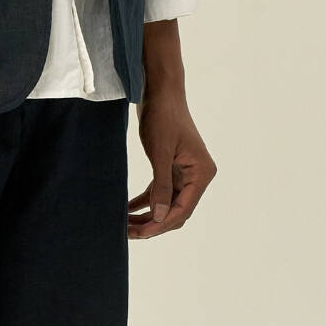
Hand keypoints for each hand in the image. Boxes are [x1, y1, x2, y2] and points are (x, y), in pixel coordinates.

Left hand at [128, 84, 215, 238]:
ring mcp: (185, 173)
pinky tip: (126, 210)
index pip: (183, 209)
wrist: (160, 91)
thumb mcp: (160, 153)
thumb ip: (161, 187)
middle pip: (175, 211)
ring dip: (147, 216)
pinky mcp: (171, 168)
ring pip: (166, 204)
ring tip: (124, 225)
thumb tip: (159, 217)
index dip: (161, 224)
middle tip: (127, 233)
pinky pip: (158, 192)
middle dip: (153, 224)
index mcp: (202, 173)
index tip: (140, 234)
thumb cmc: (163, 117)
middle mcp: (197, 176)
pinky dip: (144, 202)